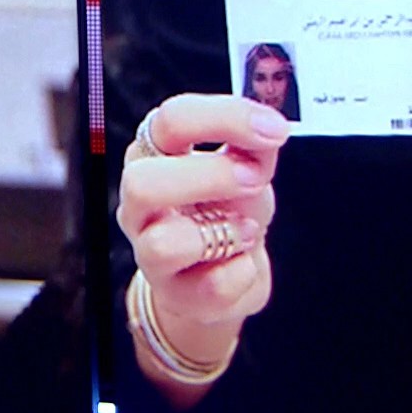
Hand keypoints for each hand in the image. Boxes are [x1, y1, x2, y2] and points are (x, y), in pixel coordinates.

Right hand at [117, 94, 287, 374]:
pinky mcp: (174, 293)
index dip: (225, 119)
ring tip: (246, 229)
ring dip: (223, 233)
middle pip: (142, 183)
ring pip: (163, 244)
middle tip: (254, 180)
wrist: (229, 270)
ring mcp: (147, 251)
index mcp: (154, 154)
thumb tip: (269, 128)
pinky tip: (242, 260)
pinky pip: (211, 285)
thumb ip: (255, 144)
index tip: (273, 130)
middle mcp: (138, 201)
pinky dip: (242, 271)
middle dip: (210, 178)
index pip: (170, 120)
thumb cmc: (230, 207)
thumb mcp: (249, 166)